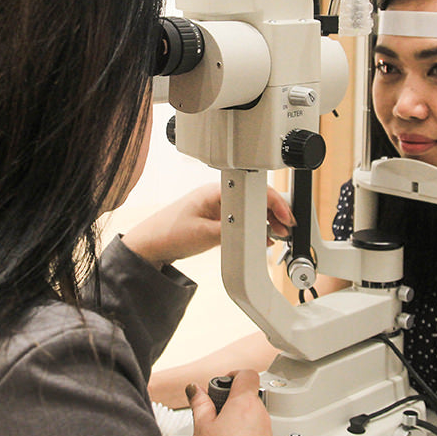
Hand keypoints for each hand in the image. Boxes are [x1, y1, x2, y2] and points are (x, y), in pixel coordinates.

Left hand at [121, 184, 293, 267]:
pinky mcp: (216, 218)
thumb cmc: (169, 233)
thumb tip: (259, 234)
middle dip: (274, 213)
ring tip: (278, 235)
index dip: (275, 204)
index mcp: (217, 191)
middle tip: (286, 230)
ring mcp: (218, 207)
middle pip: (256, 199)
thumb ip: (235, 233)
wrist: (150, 245)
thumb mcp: (206, 235)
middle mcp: (219, 195)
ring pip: (251, 209)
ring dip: (266, 221)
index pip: (255, 191)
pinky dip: (255, 227)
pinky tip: (263, 237)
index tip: (286, 218)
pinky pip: (242, 219)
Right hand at [189, 370, 272, 435]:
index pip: (247, 374)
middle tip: (213, 413)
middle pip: (249, 394)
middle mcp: (261, 414)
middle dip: (231, 400)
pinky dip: (243, 433)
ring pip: (252, 413)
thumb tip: (196, 390)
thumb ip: (200, 403)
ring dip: (237, 417)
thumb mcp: (202, 428)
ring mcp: (267, 431)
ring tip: (219, 434)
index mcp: (245, 403)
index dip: (233, 375)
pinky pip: (256, 431)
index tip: (221, 383)